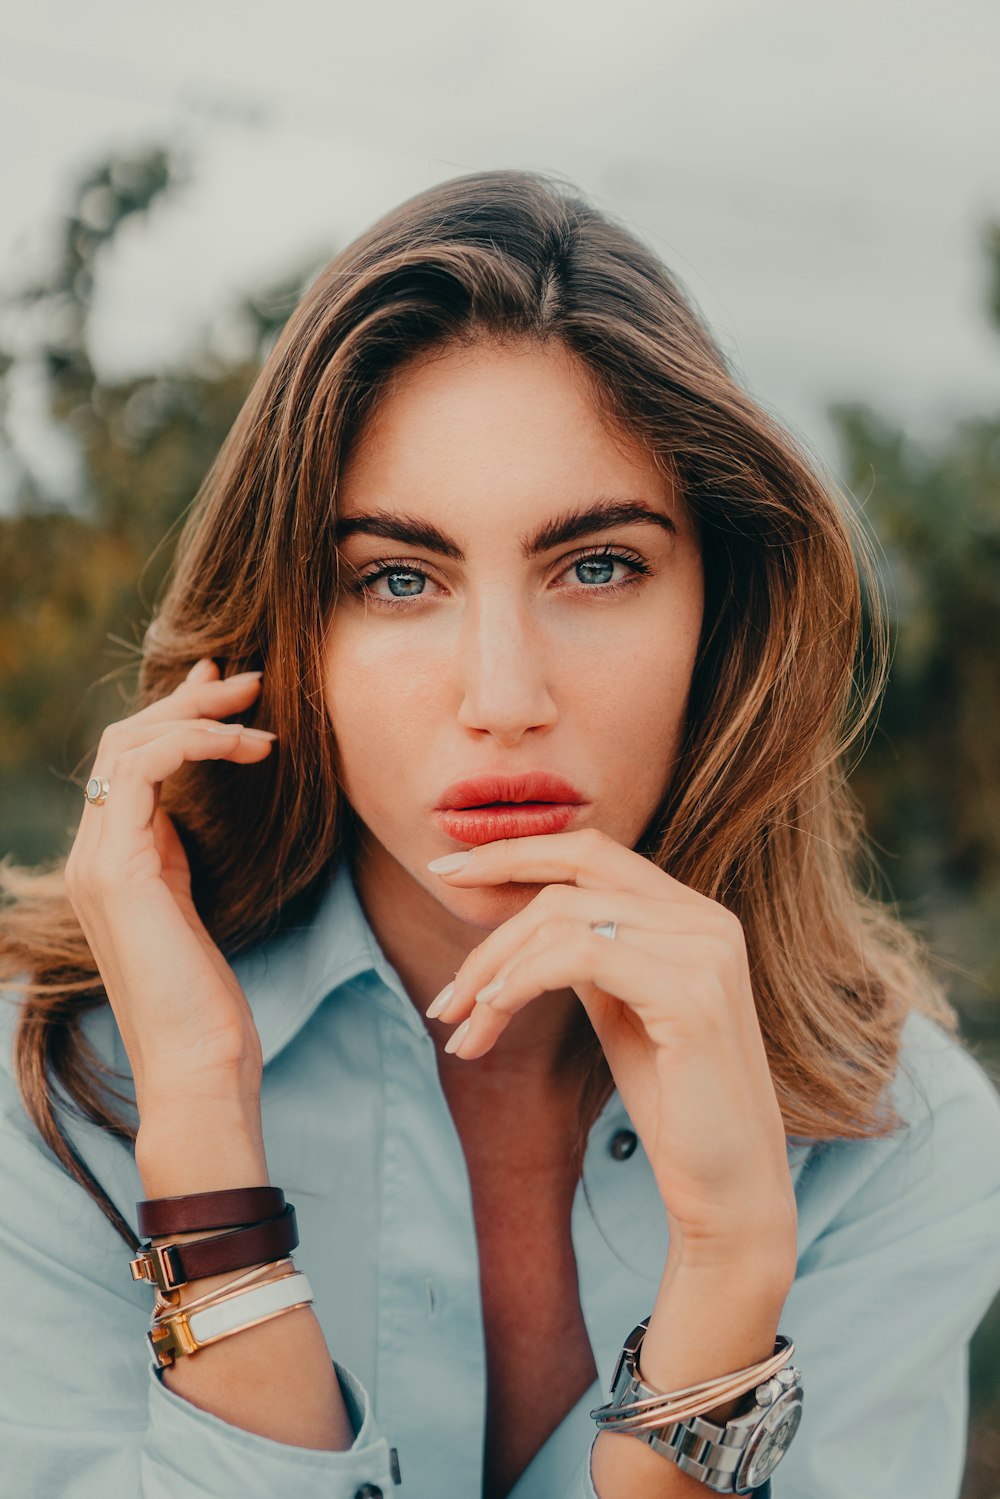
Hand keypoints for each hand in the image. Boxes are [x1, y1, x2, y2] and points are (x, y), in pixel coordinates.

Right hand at [64, 657, 277, 1118]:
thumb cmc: (207, 1007)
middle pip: (125, 741)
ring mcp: (96, 861)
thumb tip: (188, 821)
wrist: (196, 1068)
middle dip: (190, 702)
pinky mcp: (118, 869)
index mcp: (110, 864)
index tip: (229, 695)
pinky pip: (145, 769)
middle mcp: (91, 855)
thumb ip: (179, 862)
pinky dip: (198, 743)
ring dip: (198, 714)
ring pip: (130, 744)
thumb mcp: (193, 914)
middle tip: (251, 680)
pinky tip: (250, 749)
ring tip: (259, 710)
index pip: (129, 763)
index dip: (177, 718)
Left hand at [427, 828, 796, 1270]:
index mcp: (694, 914)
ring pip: (563, 920)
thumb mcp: (622, 1007)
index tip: (447, 872)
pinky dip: (523, 979)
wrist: (729, 1186)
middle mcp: (706, 920)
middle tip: (443, 995)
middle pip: (569, 881)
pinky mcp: (691, 996)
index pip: (592, 852)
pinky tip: (493, 1012)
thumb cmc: (674, 1100)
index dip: (515, 853)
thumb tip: (522, 921)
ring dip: (493, 971)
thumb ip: (589, 951)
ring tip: (461, 1026)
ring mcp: (705, 953)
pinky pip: (580, 956)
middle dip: (491, 926)